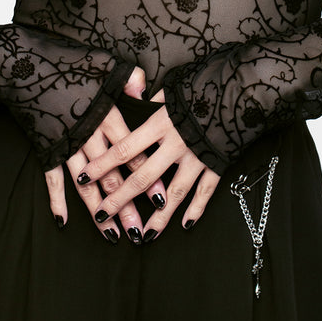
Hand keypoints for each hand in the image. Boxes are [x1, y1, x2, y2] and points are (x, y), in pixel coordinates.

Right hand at [43, 66, 165, 244]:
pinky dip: (56, 200)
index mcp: (107, 114)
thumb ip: (129, 78)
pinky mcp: (47, 147)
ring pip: (87, 185)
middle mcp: (89, 134)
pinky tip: (62, 222)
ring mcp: (67, 143)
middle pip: (112, 176)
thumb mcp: (105, 64)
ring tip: (114, 235)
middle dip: (127, 205)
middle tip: (140, 231)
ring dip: (100, 211)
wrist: (24, 65)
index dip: (149, 175)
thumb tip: (145, 93)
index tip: (164, 198)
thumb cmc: (68, 60)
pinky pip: (53, 178)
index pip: (133, 152)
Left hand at [75, 89, 219, 241]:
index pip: (124, 149)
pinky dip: (196, 209)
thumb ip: (151, 101)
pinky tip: (186, 224)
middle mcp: (175, 145)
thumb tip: (134, 102)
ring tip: (143, 235)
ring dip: (158, 217)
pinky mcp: (216, 164)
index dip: (102, 164)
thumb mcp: (170, 90)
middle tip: (102, 214)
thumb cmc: (201, 85)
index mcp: (160, 124)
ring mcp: (196, 158)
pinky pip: (205, 192)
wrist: (239, 88)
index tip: (83, 176)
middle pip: (142, 177)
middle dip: (120, 198)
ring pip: (174, 193)